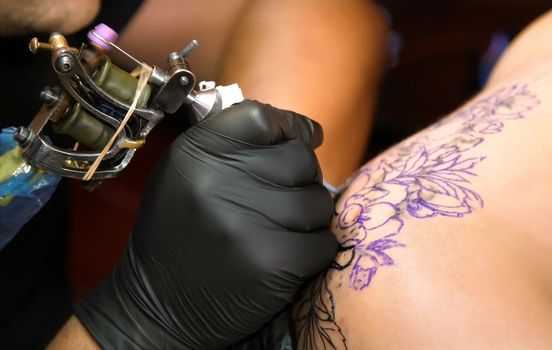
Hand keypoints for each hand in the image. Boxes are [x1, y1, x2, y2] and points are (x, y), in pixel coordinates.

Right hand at [74, 101, 337, 348]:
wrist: (161, 306)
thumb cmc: (182, 234)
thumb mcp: (187, 175)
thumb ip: (233, 146)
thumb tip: (303, 132)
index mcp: (195, 152)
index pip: (262, 116)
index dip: (290, 127)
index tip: (303, 139)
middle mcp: (219, 181)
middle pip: (300, 158)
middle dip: (301, 178)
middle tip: (280, 199)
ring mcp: (248, 223)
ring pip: (318, 200)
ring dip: (309, 216)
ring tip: (279, 230)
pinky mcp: (273, 262)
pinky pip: (324, 242)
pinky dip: (312, 250)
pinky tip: (285, 257)